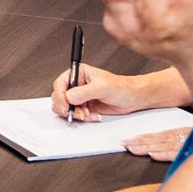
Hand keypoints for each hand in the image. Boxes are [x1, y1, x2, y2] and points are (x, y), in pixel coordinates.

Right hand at [50, 65, 181, 121]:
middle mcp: (77, 84)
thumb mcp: (102, 87)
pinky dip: (82, 118)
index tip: (66, 105)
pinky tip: (93, 115)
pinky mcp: (84, 106)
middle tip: (78, 112)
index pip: (60, 84)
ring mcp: (80, 96)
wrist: (132, 98)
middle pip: (59, 97)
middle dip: (67, 107)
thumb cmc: (121, 87)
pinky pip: (75, 114)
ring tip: (87, 114)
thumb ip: (84, 92)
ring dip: (75, 114)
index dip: (60, 95)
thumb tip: (69, 97)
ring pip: (65, 108)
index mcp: (79, 73)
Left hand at [123, 125, 190, 163]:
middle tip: (124, 143)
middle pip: (157, 140)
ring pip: (161, 146)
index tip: (131, 139)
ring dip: (145, 147)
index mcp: (182, 132)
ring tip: (131, 149)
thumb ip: (184, 141)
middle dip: (139, 142)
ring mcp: (185, 145)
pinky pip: (175, 154)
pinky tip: (152, 155)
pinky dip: (163, 154)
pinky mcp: (191, 153)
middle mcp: (181, 137)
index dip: (144, 138)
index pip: (159, 135)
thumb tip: (166, 148)